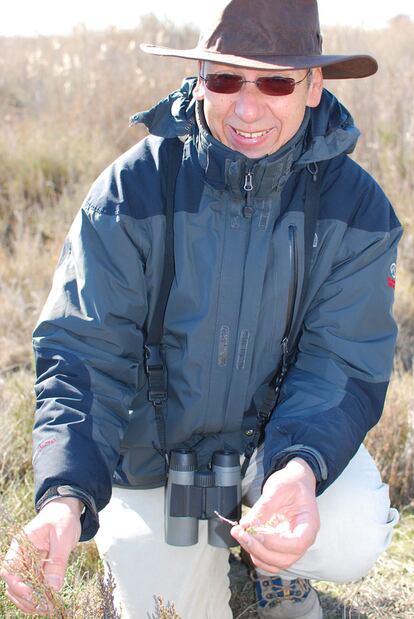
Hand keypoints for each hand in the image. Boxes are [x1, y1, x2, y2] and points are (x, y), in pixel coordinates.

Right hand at [0, 497, 81, 614]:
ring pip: (21, 589)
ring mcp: (28, 563)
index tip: (31, 594)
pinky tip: (48, 604)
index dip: (17, 584)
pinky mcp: (37, 569)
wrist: (67, 510)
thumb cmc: (63, 518)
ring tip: (46, 609)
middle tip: (43, 607)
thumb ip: (57, 561)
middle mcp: (20, 555)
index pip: (10, 568)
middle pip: (12, 583)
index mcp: (21, 544)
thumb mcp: (63, 537)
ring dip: (31, 602)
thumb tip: (53, 588)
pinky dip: (39, 596)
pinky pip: (33, 586)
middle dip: (25, 599)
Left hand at [231, 458, 319, 572]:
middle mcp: (303, 539)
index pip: (297, 544)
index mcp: (309, 524)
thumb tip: (246, 524)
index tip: (256, 533)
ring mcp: (292, 545)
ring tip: (239, 534)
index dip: (276, 544)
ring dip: (255, 553)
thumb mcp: (278, 488)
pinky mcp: (282, 545)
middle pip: (284, 559)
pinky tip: (245, 538)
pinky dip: (256, 554)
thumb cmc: (291, 482)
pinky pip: (270, 560)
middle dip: (259, 550)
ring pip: (275, 563)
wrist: (296, 481)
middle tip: (240, 533)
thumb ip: (264, 507)